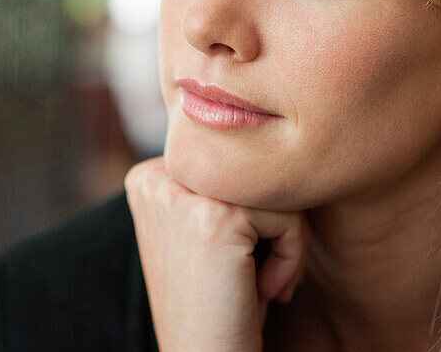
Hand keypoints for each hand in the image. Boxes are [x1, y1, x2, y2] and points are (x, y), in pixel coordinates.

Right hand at [124, 157, 310, 351]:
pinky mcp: (214, 218)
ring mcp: (180, 194)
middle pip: (251, 168)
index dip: (251, 213)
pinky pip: (288, 215)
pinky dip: (293, 258)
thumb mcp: (208, 233)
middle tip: (261, 278)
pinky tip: (266, 291)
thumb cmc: (217, 306)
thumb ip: (221, 185)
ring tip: (263, 284)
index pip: (231, 162)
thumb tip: (270, 135)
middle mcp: (153, 177)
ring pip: (272, 187)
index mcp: (147, 176)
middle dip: (272, 224)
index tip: (243, 262)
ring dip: (286, 243)